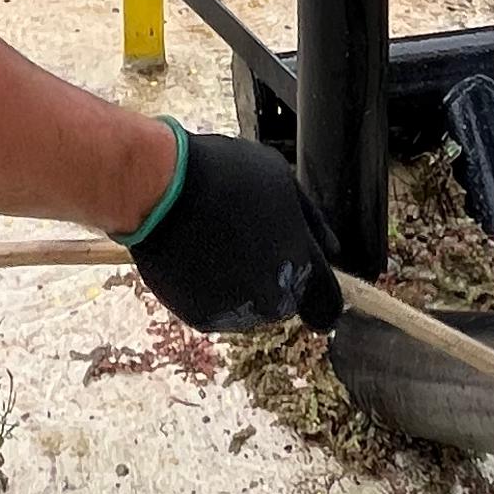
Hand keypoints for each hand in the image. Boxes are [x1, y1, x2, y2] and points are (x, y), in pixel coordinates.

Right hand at [119, 127, 342, 333]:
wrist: (161, 191)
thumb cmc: (225, 175)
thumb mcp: (282, 180)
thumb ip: (312, 222)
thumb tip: (331, 251)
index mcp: (299, 266)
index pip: (327, 305)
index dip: (322, 298)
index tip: (311, 289)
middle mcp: (272, 299)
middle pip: (284, 301)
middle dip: (272, 277)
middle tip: (245, 241)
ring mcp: (236, 313)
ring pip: (250, 308)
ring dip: (241, 285)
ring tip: (216, 243)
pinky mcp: (201, 318)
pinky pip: (216, 309)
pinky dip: (210, 290)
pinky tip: (196, 256)